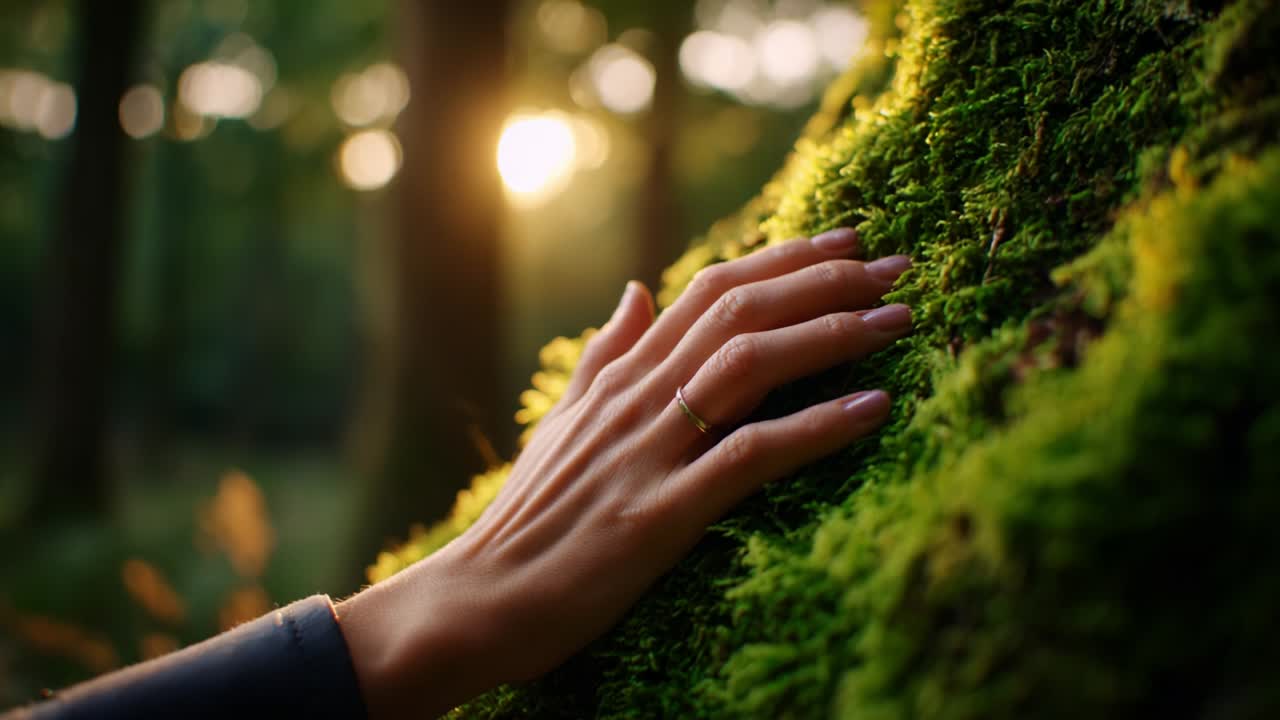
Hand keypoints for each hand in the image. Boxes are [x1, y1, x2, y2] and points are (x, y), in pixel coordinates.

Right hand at [338, 229, 912, 717]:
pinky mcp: (661, 512)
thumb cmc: (531, 514)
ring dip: (832, 336)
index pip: (711, 291)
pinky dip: (816, 427)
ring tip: (898, 322)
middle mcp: (639, 398)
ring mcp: (650, 451)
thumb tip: (636, 289)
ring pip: (749, 366)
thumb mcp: (564, 420)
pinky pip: (750, 456)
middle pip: (741, 312)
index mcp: (621, 376)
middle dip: (826, 281)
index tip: (846, 242)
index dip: (784, 259)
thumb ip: (605, 355)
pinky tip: (874, 407)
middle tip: (897, 268)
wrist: (482, 598)